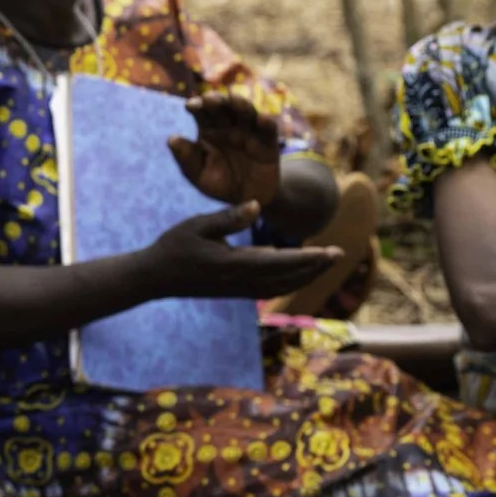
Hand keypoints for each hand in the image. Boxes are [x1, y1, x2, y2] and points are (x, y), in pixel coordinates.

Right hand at [131, 204, 344, 300]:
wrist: (154, 278)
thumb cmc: (173, 247)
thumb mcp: (197, 226)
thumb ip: (228, 217)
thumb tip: (258, 206)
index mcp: (234, 264)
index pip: (280, 262)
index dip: (309, 258)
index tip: (332, 252)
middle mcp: (240, 281)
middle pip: (288, 277)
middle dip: (316, 267)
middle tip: (340, 254)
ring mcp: (238, 289)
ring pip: (281, 286)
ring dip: (305, 276)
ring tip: (324, 263)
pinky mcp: (234, 291)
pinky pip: (269, 289)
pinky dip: (288, 282)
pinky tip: (295, 273)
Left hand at [168, 94, 284, 208]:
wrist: (247, 199)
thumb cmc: (219, 183)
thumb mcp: (198, 175)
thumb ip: (186, 158)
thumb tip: (171, 139)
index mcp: (208, 129)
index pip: (201, 112)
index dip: (196, 105)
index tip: (190, 106)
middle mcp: (229, 125)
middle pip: (223, 107)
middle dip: (217, 100)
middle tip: (211, 100)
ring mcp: (249, 131)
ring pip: (246, 111)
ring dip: (241, 104)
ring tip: (235, 100)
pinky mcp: (268, 141)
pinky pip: (269, 129)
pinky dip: (267, 121)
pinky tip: (261, 118)